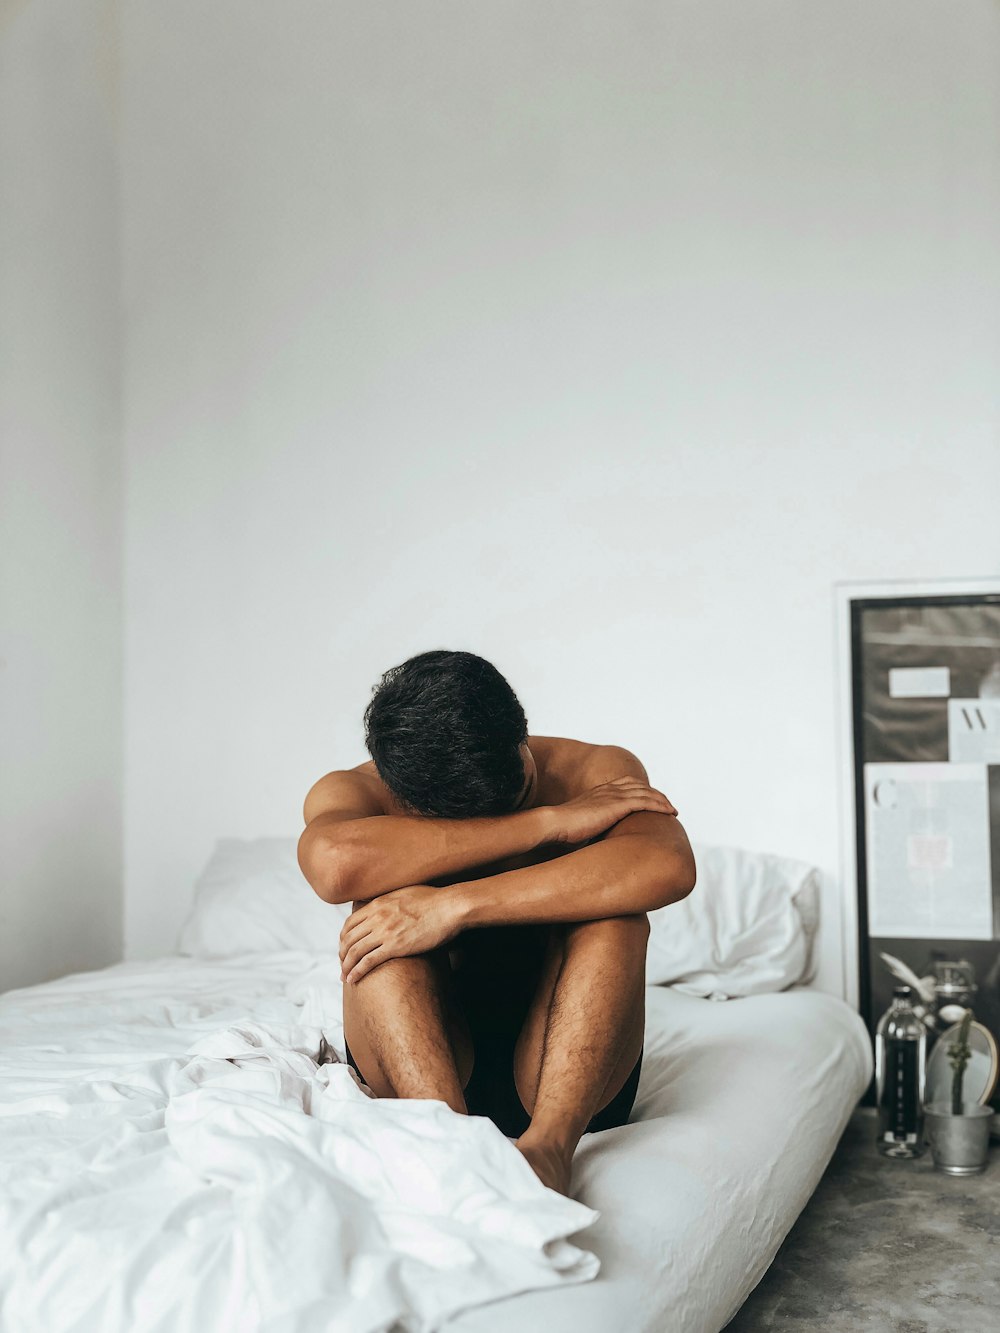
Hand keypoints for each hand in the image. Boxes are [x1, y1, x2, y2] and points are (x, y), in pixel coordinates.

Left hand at [339, 884, 464, 984]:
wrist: (450, 907)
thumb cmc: (434, 900)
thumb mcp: (405, 893)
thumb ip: (391, 901)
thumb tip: (388, 906)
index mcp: (378, 903)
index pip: (350, 923)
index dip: (343, 938)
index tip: (344, 948)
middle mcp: (377, 916)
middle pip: (348, 938)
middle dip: (342, 954)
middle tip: (343, 965)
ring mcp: (385, 931)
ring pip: (354, 951)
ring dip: (346, 966)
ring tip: (344, 976)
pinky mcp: (395, 946)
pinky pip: (368, 961)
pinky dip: (357, 972)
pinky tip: (353, 979)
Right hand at [548, 776, 676, 844]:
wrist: (553, 823)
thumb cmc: (561, 830)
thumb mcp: (578, 826)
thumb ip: (589, 828)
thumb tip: (593, 843)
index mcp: (599, 792)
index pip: (626, 785)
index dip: (641, 790)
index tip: (650, 799)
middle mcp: (607, 790)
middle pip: (639, 786)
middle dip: (655, 794)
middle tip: (667, 805)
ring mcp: (613, 796)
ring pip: (646, 793)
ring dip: (662, 800)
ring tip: (673, 810)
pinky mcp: (617, 805)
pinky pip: (645, 802)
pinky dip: (659, 805)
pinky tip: (669, 812)